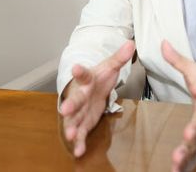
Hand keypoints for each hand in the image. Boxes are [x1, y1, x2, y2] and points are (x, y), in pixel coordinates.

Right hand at [60, 40, 134, 157]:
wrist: (90, 88)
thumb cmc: (99, 77)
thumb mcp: (110, 66)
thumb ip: (119, 57)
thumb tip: (131, 44)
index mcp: (87, 79)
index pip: (83, 74)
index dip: (79, 71)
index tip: (75, 68)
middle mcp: (80, 95)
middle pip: (75, 100)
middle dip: (70, 105)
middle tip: (64, 110)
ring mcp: (80, 110)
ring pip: (74, 118)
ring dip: (71, 126)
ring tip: (70, 134)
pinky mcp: (83, 122)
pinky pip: (80, 132)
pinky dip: (79, 142)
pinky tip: (78, 151)